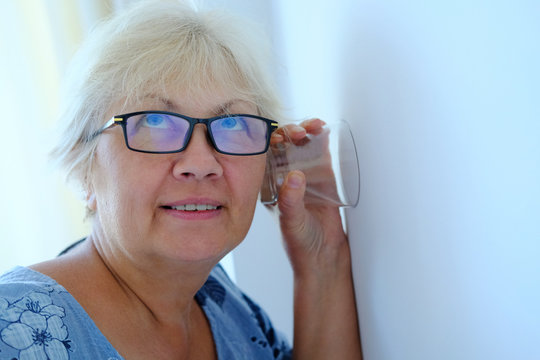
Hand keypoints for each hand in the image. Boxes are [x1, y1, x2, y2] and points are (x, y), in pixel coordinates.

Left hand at [270, 119, 348, 275]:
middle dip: (289, 132)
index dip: (268, 142)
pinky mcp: (323, 177)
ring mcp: (304, 175)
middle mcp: (284, 177)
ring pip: (301, 145)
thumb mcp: (292, 222)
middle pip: (283, 146)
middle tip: (299, 132)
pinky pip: (320, 152)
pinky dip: (321, 138)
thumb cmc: (300, 244)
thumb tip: (295, 175)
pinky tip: (323, 129)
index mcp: (269, 186)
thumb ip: (291, 201)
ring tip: (313, 126)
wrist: (323, 257)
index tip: (278, 137)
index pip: (264, 157)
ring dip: (305, 131)